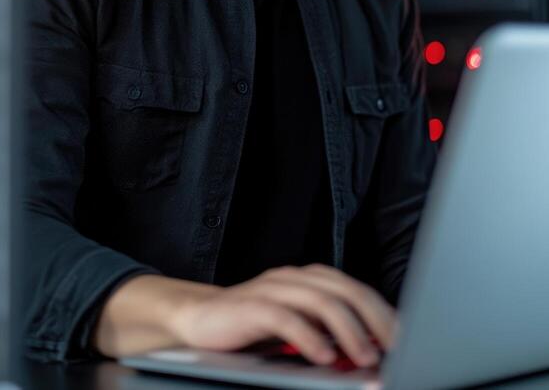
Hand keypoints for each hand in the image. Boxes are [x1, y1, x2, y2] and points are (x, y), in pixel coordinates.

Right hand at [173, 263, 398, 366]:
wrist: (199, 319)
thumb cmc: (252, 328)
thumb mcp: (297, 329)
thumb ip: (328, 332)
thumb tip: (370, 352)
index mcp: (310, 279)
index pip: (356, 289)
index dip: (383, 312)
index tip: (405, 338)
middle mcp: (295, 277)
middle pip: (345, 290)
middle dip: (374, 319)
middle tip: (395, 348)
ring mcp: (273, 288)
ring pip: (320, 301)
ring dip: (348, 330)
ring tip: (365, 357)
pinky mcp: (250, 306)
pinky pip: (285, 317)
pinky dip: (308, 337)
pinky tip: (324, 356)